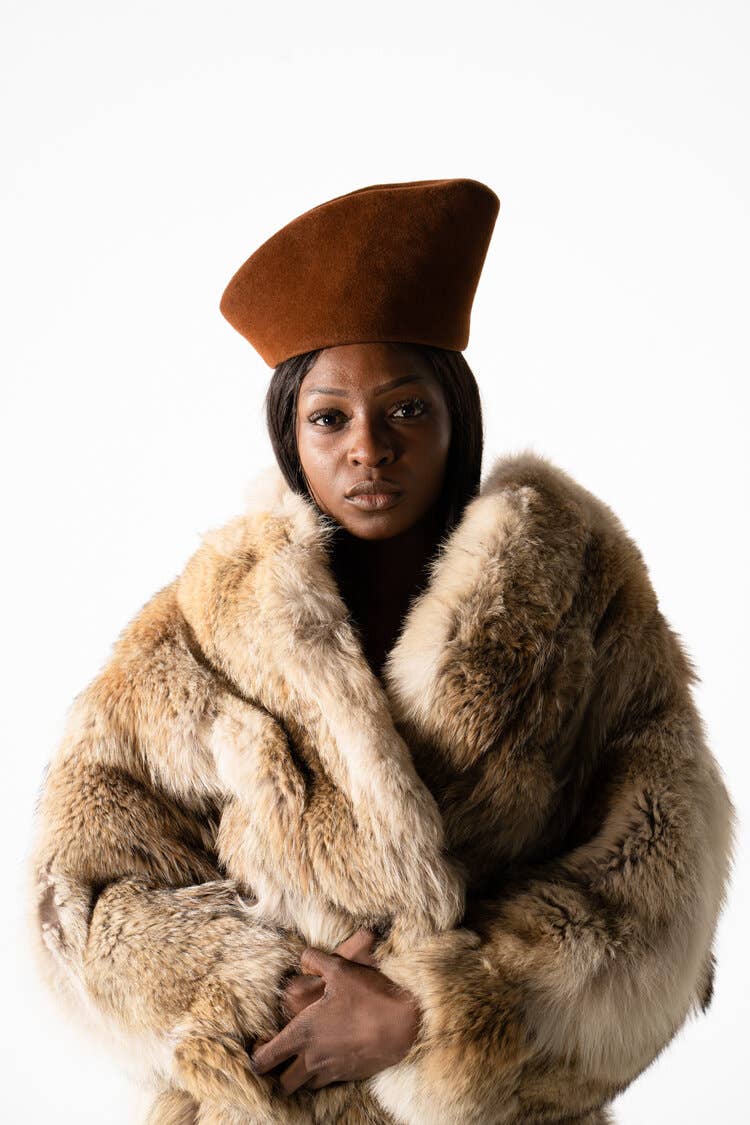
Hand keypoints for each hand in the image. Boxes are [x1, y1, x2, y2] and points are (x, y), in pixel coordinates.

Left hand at [249, 928, 420, 1095]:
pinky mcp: (349, 1075)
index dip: (256, 1055)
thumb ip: (315, 961)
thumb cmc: (368, 996)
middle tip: (279, 1057)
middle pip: (283, 1083)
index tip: (260, 1044)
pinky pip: (326, 1083)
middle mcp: (312, 1057)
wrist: (402, 1024)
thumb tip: (304, 959)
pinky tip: (327, 1059)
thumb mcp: (339, 968)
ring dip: (299, 1077)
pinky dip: (321, 1076)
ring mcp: (331, 1070)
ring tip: (301, 1060)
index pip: (265, 1059)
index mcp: (302, 1033)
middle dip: (276, 1074)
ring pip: (304, 1087)